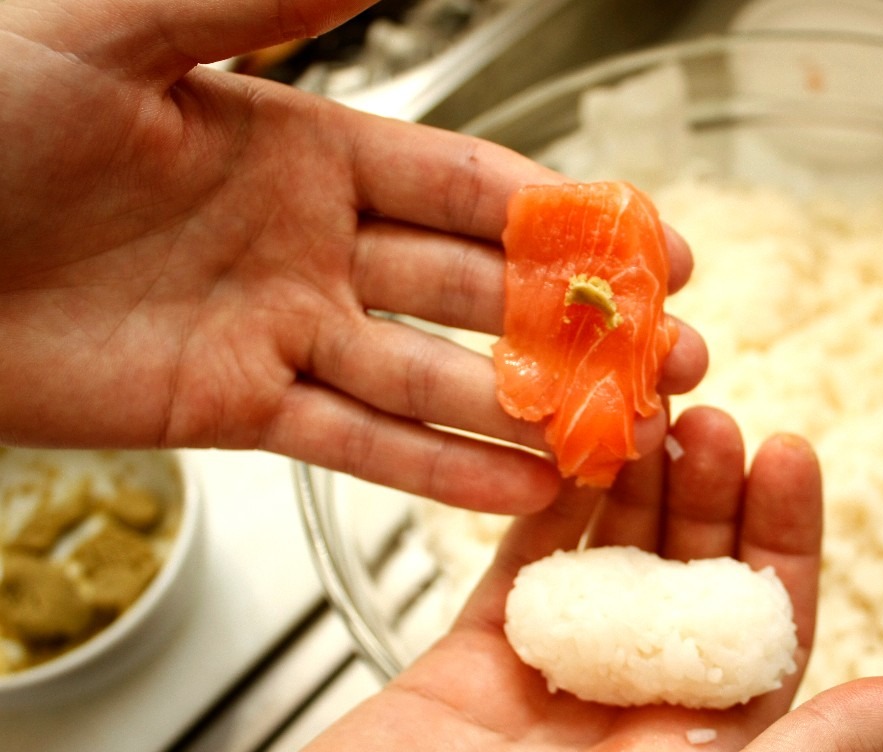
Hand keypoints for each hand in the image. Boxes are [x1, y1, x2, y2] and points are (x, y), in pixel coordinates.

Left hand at [0, 0, 704, 512]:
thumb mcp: (121, 30)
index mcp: (306, 146)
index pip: (469, 187)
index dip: (568, 218)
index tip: (655, 246)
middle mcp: (311, 243)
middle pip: (476, 289)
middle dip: (580, 325)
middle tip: (672, 353)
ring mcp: (280, 331)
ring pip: (431, 376)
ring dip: (529, 408)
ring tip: (621, 433)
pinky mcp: (233, 411)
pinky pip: (354, 445)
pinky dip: (436, 470)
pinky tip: (518, 487)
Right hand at [255, 407, 882, 751]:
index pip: (765, 621)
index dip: (782, 534)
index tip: (790, 450)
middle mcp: (635, 712)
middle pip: (686, 575)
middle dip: (706, 492)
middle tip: (713, 418)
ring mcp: (550, 684)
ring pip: (605, 560)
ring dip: (630, 486)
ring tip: (650, 414)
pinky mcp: (466, 665)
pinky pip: (514, 570)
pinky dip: (539, 508)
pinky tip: (565, 454)